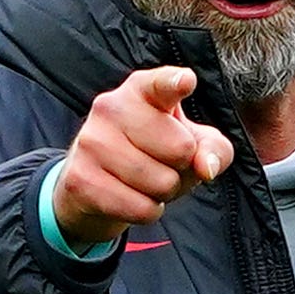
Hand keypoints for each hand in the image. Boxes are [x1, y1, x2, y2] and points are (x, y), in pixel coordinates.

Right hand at [52, 65, 231, 251]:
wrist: (93, 183)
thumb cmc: (153, 153)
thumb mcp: (191, 143)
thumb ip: (214, 149)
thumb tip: (207, 168)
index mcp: (142, 89)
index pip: (162, 84)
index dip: (176, 83)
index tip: (187, 82)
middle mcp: (112, 107)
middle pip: (181, 150)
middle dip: (182, 167)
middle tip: (163, 163)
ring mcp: (92, 141)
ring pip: (161, 184)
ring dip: (165, 192)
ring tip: (146, 181)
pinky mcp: (81, 178)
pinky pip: (141, 208)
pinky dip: (148, 211)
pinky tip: (132, 197)